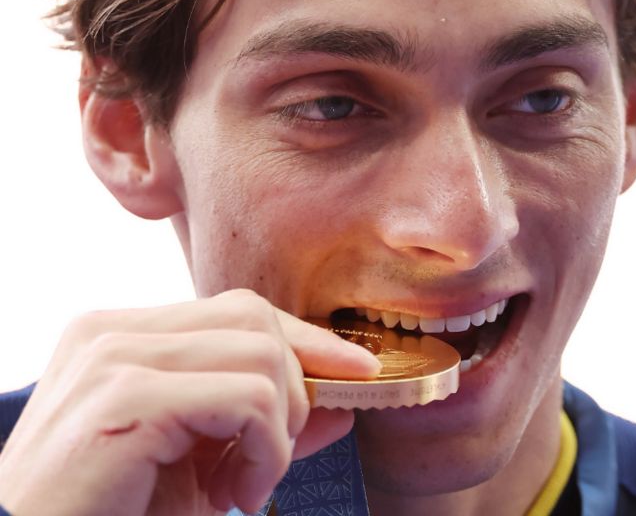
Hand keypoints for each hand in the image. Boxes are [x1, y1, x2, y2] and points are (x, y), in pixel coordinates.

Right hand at [0, 289, 379, 515]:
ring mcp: (112, 359)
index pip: (241, 309)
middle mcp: (109, 332)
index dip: (308, 340)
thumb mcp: (201, 468)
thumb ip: (267, 426)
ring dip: (278, 431)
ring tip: (242, 486)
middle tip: (266, 464)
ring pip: (262, 356)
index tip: (356, 373)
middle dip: (293, 389)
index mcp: (118, 335)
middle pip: (256, 320)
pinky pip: (249, 398)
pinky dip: (266, 451)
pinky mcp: (125, 399)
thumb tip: (345, 401)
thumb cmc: (108, 514)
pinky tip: (234, 496)